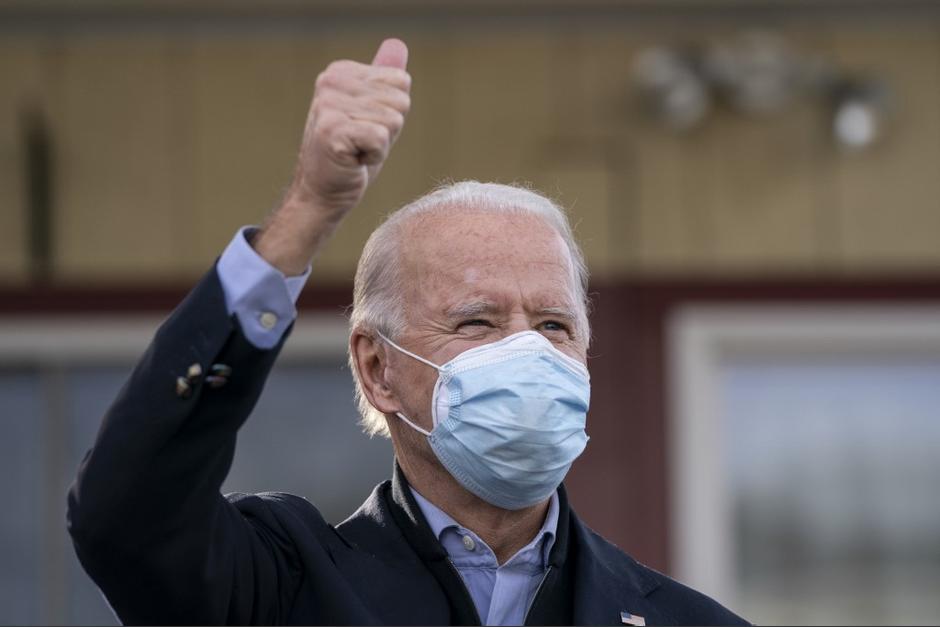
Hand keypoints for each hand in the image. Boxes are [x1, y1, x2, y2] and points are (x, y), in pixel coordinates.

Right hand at [255, 39, 410, 274]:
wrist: (321, 193)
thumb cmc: (350, 155)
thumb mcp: (372, 112)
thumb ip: (383, 79)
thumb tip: (397, 44)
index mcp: (341, 72)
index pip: (401, 82)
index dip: (391, 113)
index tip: (365, 128)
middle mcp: (331, 82)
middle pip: (400, 101)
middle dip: (389, 130)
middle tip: (360, 144)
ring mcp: (329, 105)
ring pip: (393, 120)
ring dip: (381, 145)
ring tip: (355, 152)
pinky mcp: (332, 130)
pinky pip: (381, 138)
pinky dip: (375, 157)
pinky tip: (353, 161)